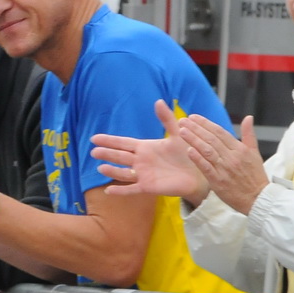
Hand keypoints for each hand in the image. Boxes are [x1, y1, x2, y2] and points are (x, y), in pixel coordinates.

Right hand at [90, 100, 208, 204]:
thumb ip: (166, 119)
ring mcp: (143, 174)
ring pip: (123, 173)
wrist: (199, 173)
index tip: (94, 138)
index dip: (109, 140)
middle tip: (94, 152)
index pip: (123, 143)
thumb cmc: (188, 152)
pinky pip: (132, 190)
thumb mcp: (178, 134)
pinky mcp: (148, 187)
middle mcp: (140, 161)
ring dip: (112, 171)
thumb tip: (158, 101)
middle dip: (107, 154)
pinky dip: (120, 191)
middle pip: (119, 157)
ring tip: (101, 168)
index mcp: (144, 147)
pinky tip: (108, 191)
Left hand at [177, 114, 266, 214]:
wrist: (258, 198)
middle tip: (182, 120)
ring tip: (181, 131)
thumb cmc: (255, 175)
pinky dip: (198, 158)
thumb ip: (249, 135)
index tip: (193, 117)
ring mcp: (225, 169)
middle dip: (196, 128)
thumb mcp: (255, 153)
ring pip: (207, 151)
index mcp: (240, 149)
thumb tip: (248, 117)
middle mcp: (232, 157)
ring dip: (193, 140)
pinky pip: (206, 168)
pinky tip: (188, 150)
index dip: (205, 123)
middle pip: (211, 139)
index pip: (220, 132)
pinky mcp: (219, 181)